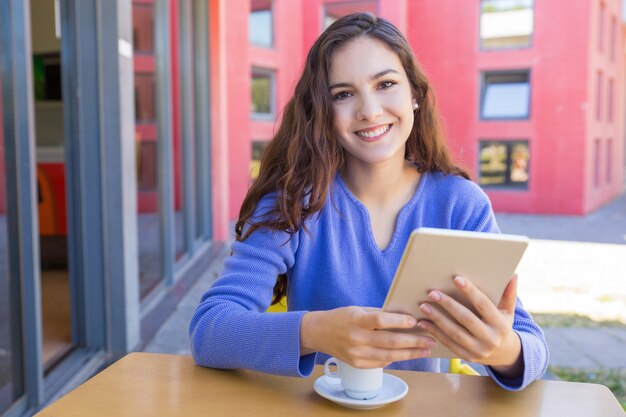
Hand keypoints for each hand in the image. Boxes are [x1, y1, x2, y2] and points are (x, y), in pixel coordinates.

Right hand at [300, 306, 436, 367]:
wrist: (319, 333)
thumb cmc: (342, 317)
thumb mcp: (358, 310)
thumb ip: (378, 314)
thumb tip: (404, 316)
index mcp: (356, 321)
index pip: (381, 321)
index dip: (399, 322)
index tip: (415, 321)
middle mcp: (356, 339)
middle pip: (390, 342)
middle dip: (414, 342)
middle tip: (430, 340)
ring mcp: (357, 354)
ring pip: (390, 356)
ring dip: (411, 353)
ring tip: (425, 350)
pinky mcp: (358, 364)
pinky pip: (382, 362)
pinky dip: (396, 358)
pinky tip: (408, 354)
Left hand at [416, 275, 522, 377]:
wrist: (505, 355)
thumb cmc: (502, 325)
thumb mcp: (508, 311)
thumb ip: (509, 294)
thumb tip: (513, 274)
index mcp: (500, 324)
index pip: (484, 305)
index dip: (470, 291)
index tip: (456, 278)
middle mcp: (490, 338)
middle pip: (466, 319)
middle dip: (448, 305)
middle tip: (432, 293)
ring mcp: (478, 350)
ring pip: (454, 333)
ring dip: (437, 319)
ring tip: (424, 306)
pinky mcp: (467, 357)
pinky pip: (449, 343)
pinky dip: (435, 332)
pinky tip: (424, 322)